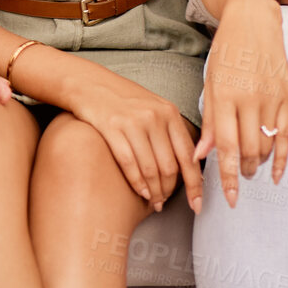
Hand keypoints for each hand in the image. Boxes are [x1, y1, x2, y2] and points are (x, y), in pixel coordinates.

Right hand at [66, 71, 205, 212]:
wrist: (90, 83)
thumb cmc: (124, 100)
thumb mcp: (154, 108)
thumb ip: (170, 131)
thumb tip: (189, 163)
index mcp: (170, 113)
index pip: (188, 155)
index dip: (195, 184)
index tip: (197, 204)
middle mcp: (155, 117)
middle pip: (170, 166)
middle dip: (169, 191)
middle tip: (165, 204)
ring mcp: (134, 122)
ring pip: (151, 169)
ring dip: (154, 192)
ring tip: (155, 203)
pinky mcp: (112, 128)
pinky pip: (129, 164)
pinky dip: (137, 184)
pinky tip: (141, 193)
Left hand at [196, 0, 287, 207]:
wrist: (253, 20)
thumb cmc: (226, 53)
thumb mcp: (209, 84)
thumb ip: (207, 121)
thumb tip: (200, 156)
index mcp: (224, 96)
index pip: (225, 146)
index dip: (227, 177)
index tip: (228, 198)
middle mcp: (249, 98)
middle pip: (249, 150)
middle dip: (243, 172)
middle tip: (238, 180)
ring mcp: (272, 97)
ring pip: (267, 145)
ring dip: (259, 164)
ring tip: (251, 170)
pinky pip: (287, 134)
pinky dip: (283, 158)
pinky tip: (276, 173)